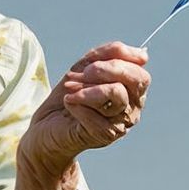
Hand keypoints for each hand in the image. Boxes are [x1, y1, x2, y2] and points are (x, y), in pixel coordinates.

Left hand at [17, 42, 149, 175]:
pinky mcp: (105, 136)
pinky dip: (79, 105)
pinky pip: (99, 114)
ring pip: (117, 94)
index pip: (140, 70)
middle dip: (105, 69)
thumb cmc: (70, 94)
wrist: (46, 126)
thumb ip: (110, 54)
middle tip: (81, 73)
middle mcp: (133, 107)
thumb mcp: (87, 66)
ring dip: (88, 87)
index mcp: (132, 89)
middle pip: (136, 80)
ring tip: (69, 89)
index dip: (116, 59)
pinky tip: (69, 104)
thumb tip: (142, 53)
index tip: (90, 61)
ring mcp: (121, 123)